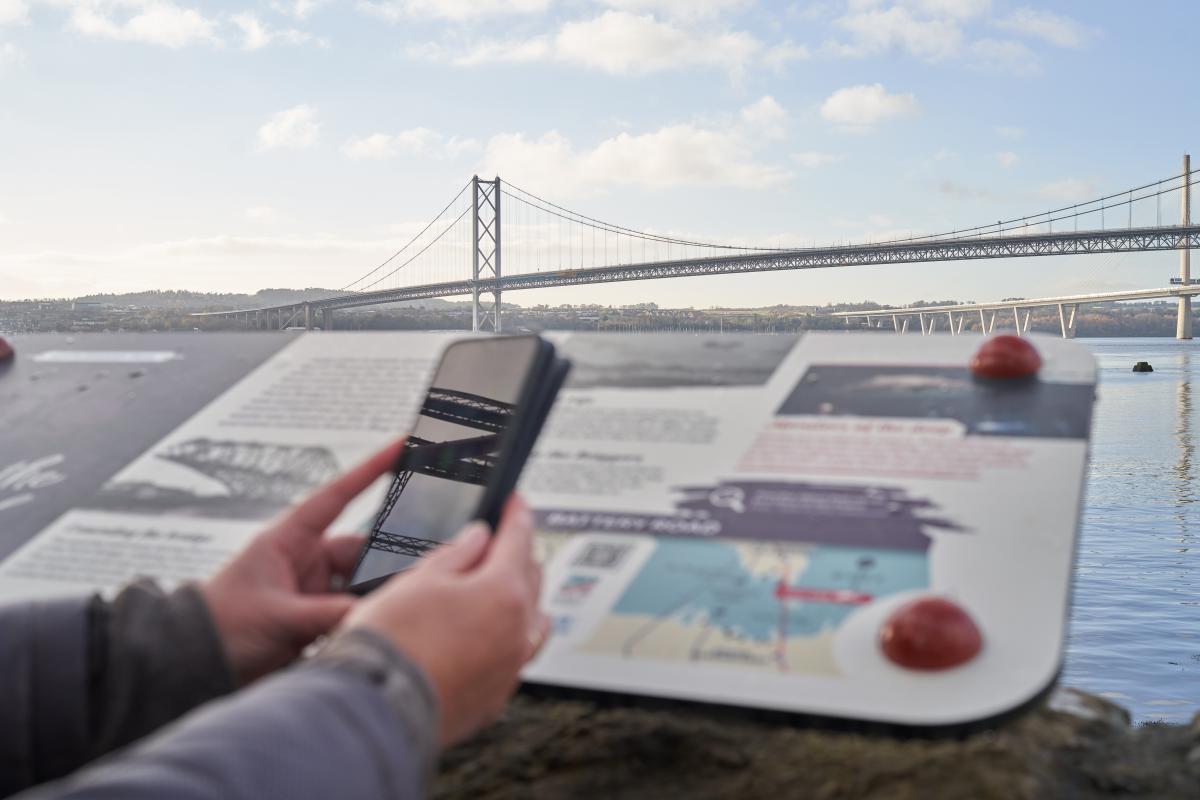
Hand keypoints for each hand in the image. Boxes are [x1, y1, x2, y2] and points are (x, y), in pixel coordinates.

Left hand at [202, 439, 403, 684]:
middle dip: (386, 563)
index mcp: (288, 540)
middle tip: (416, 574)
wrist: (193, 666)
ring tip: (392, 610)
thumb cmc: (221, 627)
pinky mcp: (317, 618)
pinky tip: (377, 627)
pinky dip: (365, 617)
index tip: (401, 444)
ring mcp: (314, 589)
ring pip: (363, 583)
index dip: (370, 469)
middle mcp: (306, 560)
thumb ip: (327, 614)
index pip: (337, 496)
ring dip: (375, 597)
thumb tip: (375, 613)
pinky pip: (354, 611)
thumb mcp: (276, 617)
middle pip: (363, 550)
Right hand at [339, 494, 548, 748]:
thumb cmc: (391, 644)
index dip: (516, 513)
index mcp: (503, 592)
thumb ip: (456, 554)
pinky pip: (516, 657)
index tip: (515, 502)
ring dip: (522, 597)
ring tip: (502, 585)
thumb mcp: (419, 579)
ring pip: (531, 621)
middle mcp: (517, 630)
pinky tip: (491, 634)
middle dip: (519, 553)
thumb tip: (478, 538)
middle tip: (504, 539)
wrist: (377, 709)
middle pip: (531, 578)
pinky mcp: (495, 697)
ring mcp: (510, 667)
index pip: (519, 539)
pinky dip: (511, 636)